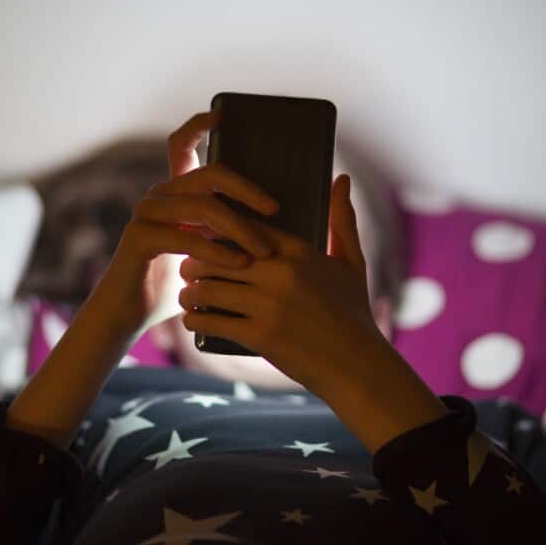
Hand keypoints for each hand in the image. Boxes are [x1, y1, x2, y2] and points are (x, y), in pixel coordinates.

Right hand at [91, 111, 280, 335]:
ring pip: (204, 207)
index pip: (182, 146)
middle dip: (248, 190)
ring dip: (241, 228)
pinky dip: (217, 250)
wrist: (130, 314)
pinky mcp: (139, 237)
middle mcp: (159, 196)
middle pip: (210, 174)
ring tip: (265, 251)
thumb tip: (275, 223)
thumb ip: (228, 233)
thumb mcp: (207, 254)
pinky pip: (186, 236)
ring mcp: (146, 214)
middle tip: (276, 209)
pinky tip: (239, 263)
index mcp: (175, 194)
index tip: (222, 114)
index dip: (199, 126)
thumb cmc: (175, 285)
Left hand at [173, 173, 384, 392]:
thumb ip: (342, 220)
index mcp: (299, 252)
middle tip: (187, 268)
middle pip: (217, 255)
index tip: (205, 238)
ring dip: (191, 291)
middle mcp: (281, 273)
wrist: (358, 366)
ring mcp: (269, 304)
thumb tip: (342, 178)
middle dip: (196, 262)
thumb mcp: (352, 263)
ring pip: (208, 287)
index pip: (243, 228)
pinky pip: (212, 319)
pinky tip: (192, 319)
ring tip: (187, 295)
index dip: (219, 232)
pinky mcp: (259, 335)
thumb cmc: (354, 314)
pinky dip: (195, 319)